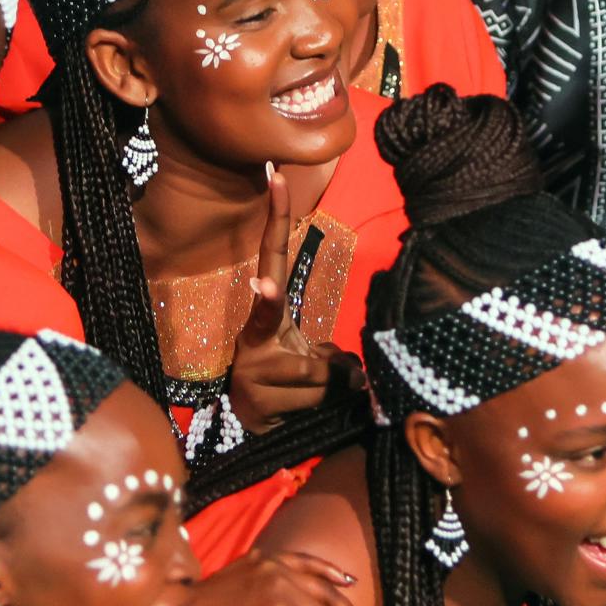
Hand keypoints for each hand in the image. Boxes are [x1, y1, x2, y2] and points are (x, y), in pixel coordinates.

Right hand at [227, 165, 366, 433]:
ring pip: (318, 373)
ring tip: (309, 397)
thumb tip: (354, 377)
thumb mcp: (315, 358)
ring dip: (329, 388)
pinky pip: (313, 396)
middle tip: (284, 318)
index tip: (277, 176)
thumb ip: (333, 358)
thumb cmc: (292, 385)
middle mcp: (254, 335)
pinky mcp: (256, 397)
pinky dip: (323, 406)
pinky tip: (301, 412)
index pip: (272, 260)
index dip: (277, 219)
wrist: (261, 429)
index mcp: (268, 316)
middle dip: (294, 329)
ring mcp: (252, 367)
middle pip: (290, 324)